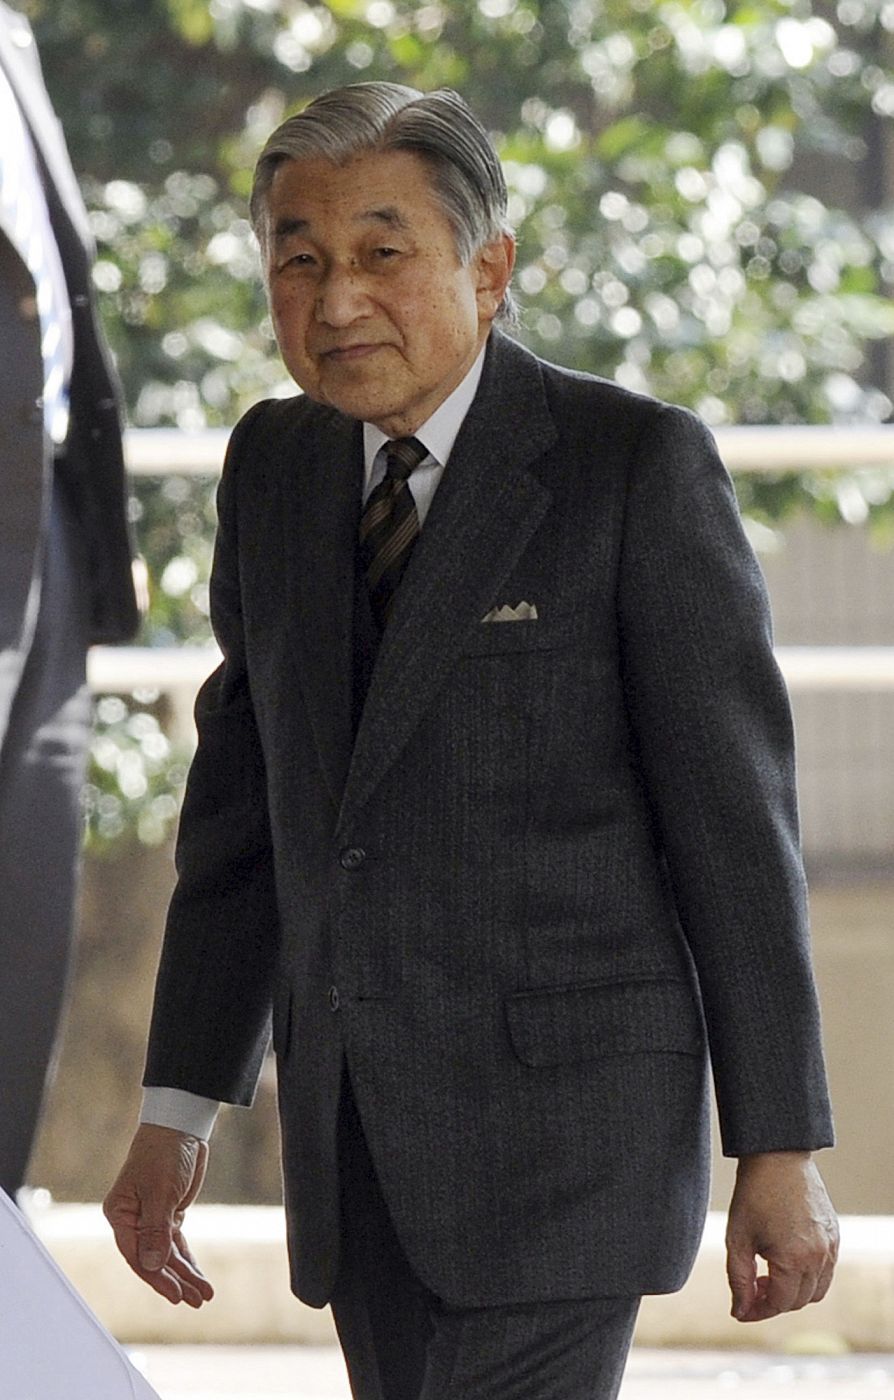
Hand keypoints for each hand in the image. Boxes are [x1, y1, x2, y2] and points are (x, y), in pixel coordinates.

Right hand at [103, 1124, 213, 1306]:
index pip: (136, 1255)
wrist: (180, 1127)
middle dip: (175, 1281)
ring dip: (185, 1274)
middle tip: (195, 1300)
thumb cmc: (163, 1153)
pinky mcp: (167, 1215)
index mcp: (120, 1214)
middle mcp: (132, 1220)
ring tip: (203, 1296)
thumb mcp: (161, 1192)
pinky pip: (176, 1244)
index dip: (156, 1277)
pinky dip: (187, 1260)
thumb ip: (156, 1230)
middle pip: (153, 1259)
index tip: (175, 1295)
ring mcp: (150, 1219)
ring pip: (167, 1255)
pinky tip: (198, 1277)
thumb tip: (154, 1266)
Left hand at [725, 1151, 837, 1322]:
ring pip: (816, 1291)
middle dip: (773, 1301)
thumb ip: (738, 1279)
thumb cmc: (753, 1194)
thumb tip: (740, 1312)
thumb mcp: (737, 1238)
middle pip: (798, 1301)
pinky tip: (786, 1260)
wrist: (777, 1157)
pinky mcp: (835, 1235)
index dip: (757, 1311)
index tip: (741, 1310)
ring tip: (768, 1274)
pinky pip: (826, 1271)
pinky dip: (808, 1276)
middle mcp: (818, 1257)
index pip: (778, 1303)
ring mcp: (831, 1247)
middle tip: (751, 1288)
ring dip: (793, 1292)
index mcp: (793, 1260)